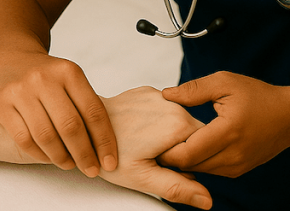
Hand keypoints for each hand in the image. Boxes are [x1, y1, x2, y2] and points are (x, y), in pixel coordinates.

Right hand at [0, 50, 116, 177]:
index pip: (93, 111)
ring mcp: (20, 90)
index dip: (104, 140)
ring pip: (46, 136)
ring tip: (69, 164)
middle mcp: (44, 78)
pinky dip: (39, 154)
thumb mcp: (71, 79)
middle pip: (70, 126)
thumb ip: (85, 106)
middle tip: (91, 170)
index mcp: (69, 72)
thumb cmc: (48, 76)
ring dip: (61, 157)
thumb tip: (103, 148)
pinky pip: (23, 139)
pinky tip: (48, 157)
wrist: (12, 59)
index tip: (110, 162)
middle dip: (84, 154)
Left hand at [100, 87, 211, 209]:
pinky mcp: (147, 90)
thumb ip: (179, 187)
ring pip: (180, 119)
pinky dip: (158, 121)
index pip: (205, 145)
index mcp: (177, 125)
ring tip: (144, 144)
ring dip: (170, 133)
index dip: (191, 161)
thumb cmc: (109, 157)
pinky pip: (164, 109)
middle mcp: (172, 104)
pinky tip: (138, 131)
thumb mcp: (144, 179)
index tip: (166, 166)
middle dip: (180, 147)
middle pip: (194, 132)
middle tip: (152, 157)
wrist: (81, 131)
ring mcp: (158, 94)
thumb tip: (207, 200)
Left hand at [158, 72, 289, 177]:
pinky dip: (199, 160)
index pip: (186, 153)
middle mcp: (233, 154)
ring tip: (171, 142)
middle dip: (171, 156)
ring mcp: (236, 166)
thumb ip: (194, 90)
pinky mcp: (238, 171)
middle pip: (190, 165)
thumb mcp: (225, 82)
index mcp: (228, 131)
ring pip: (199, 170)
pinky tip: (192, 145)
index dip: (166, 149)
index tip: (152, 138)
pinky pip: (211, 170)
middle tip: (155, 142)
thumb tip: (166, 95)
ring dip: (185, 159)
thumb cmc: (260, 97)